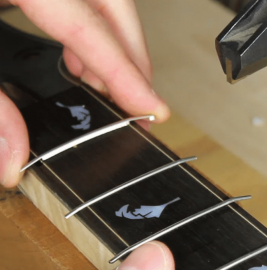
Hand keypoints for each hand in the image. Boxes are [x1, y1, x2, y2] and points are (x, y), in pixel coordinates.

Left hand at [0, 0, 169, 187]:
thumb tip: (14, 156)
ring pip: (107, 2)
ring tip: (109, 89)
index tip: (152, 109)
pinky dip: (93, 31)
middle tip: (141, 104)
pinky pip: (85, 2)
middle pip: (115, 6)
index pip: (90, 27)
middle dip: (134, 58)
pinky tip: (81, 60)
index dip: (126, 73)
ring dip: (115, 46)